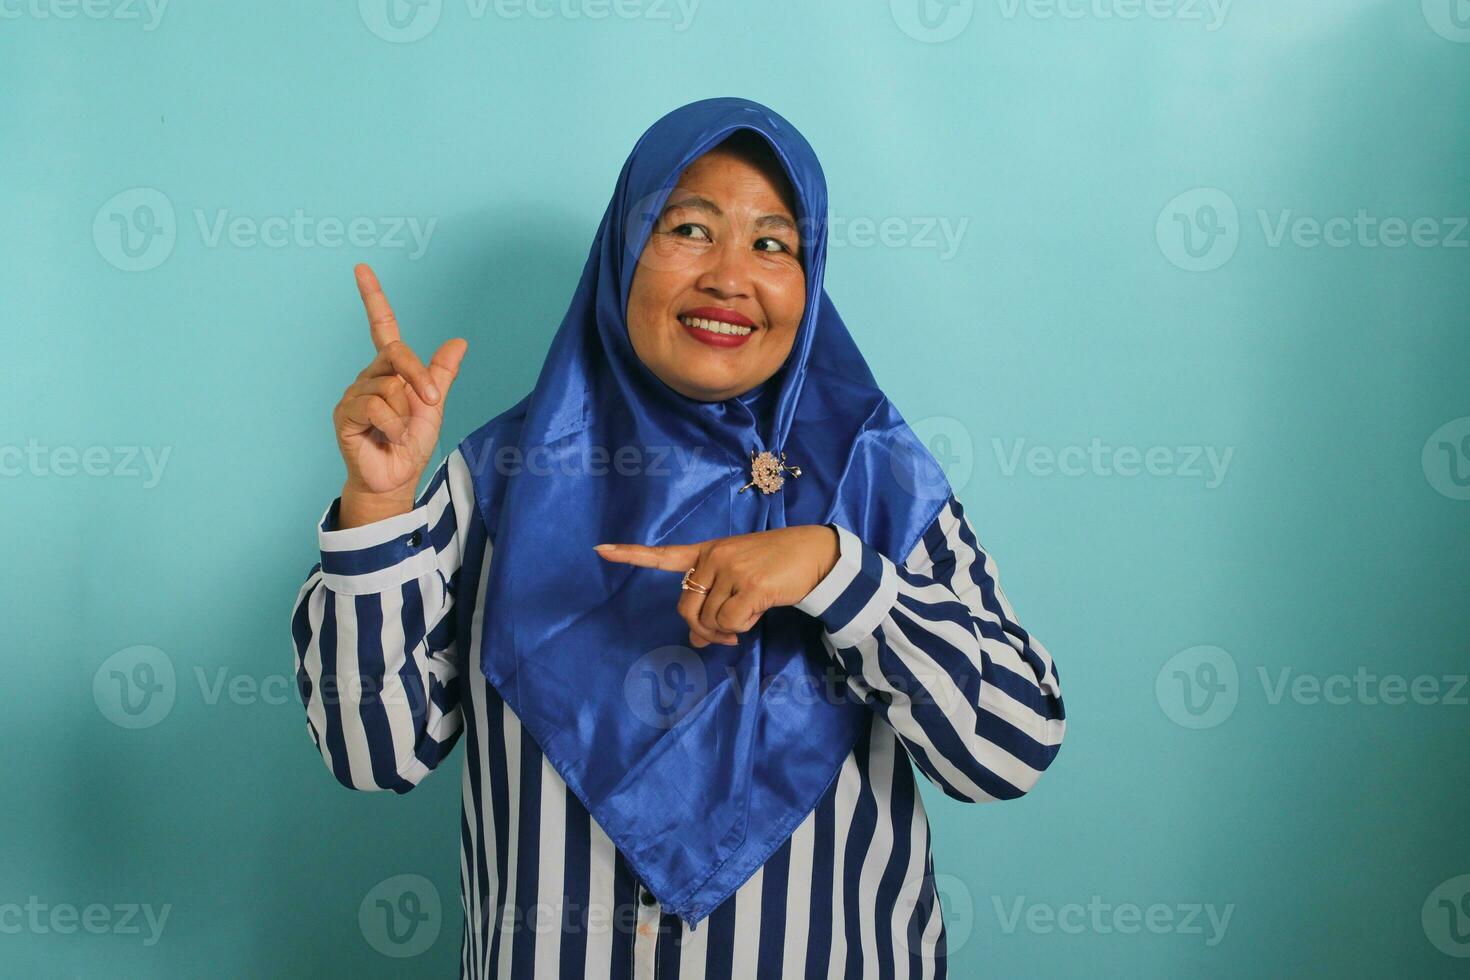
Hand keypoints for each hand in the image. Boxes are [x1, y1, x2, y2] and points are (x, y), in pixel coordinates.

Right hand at [332, 263, 467, 523]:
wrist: (396, 477)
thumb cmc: (411, 443)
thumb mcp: (433, 406)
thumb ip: (441, 374)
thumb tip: (459, 341)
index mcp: (390, 370)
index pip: (381, 327)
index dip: (372, 297)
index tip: (362, 268)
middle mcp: (369, 375)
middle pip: (397, 355)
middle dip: (419, 378)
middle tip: (429, 403)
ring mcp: (354, 393)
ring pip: (389, 386)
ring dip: (404, 414)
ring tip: (397, 432)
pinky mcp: (344, 413)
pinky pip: (375, 405)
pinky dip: (391, 425)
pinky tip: (386, 437)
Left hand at [594, 525, 839, 646]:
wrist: (815, 554)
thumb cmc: (776, 568)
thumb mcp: (740, 582)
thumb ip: (714, 605)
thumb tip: (697, 641)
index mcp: (708, 552)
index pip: (664, 555)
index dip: (630, 555)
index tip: (600, 550)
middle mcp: (714, 558)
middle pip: (686, 609)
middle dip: (703, 629)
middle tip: (724, 635)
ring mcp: (731, 571)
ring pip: (709, 621)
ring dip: (726, 631)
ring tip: (748, 616)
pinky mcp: (750, 587)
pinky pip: (730, 625)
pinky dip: (741, 629)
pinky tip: (757, 614)